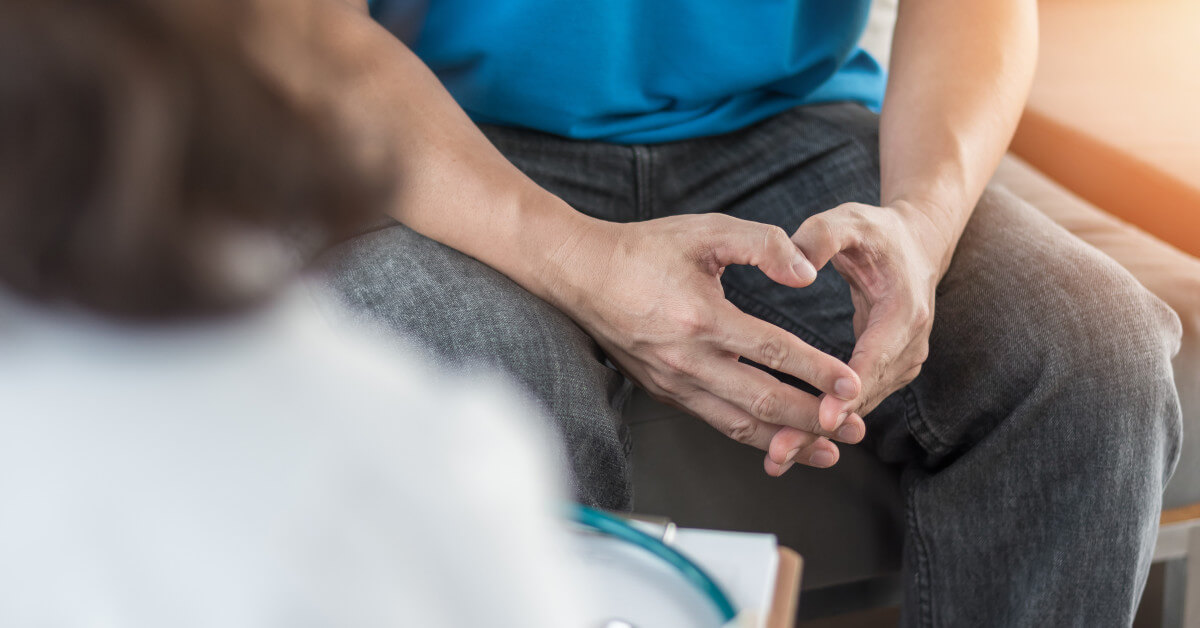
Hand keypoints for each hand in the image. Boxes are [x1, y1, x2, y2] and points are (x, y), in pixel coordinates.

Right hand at [547, 213, 867, 470]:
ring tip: (828, 452)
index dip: (818, 371)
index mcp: (702, 317)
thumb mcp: (706, 230)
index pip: (775, 352)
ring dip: (788, 441)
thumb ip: (762, 244)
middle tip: (855, 429)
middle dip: (815, 419)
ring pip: (740, 424)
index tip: (853, 383)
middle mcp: (688, 360)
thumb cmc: (644, 249)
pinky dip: (752, 437)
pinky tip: (778, 441)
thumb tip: (807, 274)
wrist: (580, 274)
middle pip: (764, 401)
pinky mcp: (665, 392)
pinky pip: (716, 422)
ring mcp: (675, 382)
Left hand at [766, 201, 956, 471]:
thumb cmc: (874, 232)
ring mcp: (902, 362)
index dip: (846, 391)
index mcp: (904, 311)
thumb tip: (796, 264)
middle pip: (864, 396)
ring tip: (777, 456)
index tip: (821, 417)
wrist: (912, 243)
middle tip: (780, 452)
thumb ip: (820, 236)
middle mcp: (909, 345)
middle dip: (822, 426)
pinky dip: (824, 422)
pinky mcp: (887, 370)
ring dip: (819, 433)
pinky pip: (854, 402)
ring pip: (859, 407)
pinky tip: (789, 443)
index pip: (874, 359)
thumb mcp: (847, 221)